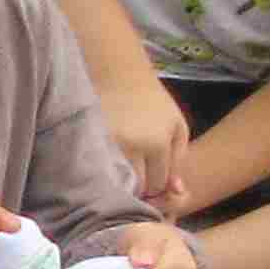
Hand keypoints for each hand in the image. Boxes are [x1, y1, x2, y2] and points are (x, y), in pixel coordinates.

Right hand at [99, 79, 192, 214]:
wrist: (120, 76)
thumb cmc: (152, 103)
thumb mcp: (177, 127)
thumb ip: (179, 160)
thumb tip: (176, 192)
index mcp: (157, 144)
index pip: (157, 184)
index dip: (156, 184)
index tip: (151, 176)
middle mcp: (132, 147)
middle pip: (136, 186)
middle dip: (139, 185)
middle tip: (136, 174)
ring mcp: (108, 145)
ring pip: (116, 181)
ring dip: (121, 180)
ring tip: (121, 168)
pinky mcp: (89, 141)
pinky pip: (98, 168)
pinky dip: (102, 170)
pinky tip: (105, 161)